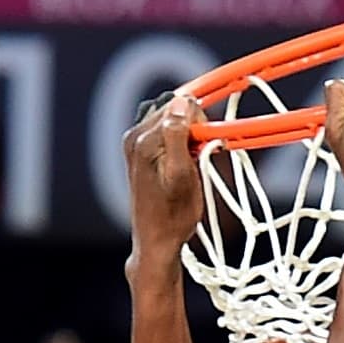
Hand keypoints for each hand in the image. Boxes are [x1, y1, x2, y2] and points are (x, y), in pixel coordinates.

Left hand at [122, 91, 205, 257]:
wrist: (156, 241)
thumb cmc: (173, 215)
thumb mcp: (182, 175)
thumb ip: (179, 135)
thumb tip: (181, 101)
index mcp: (143, 139)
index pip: (180, 105)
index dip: (201, 122)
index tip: (209, 146)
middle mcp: (134, 136)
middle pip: (173, 108)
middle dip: (193, 126)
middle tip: (201, 155)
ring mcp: (134, 143)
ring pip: (170, 119)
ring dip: (187, 133)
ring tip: (191, 159)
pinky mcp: (139, 151)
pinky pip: (164, 131)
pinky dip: (178, 139)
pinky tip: (183, 159)